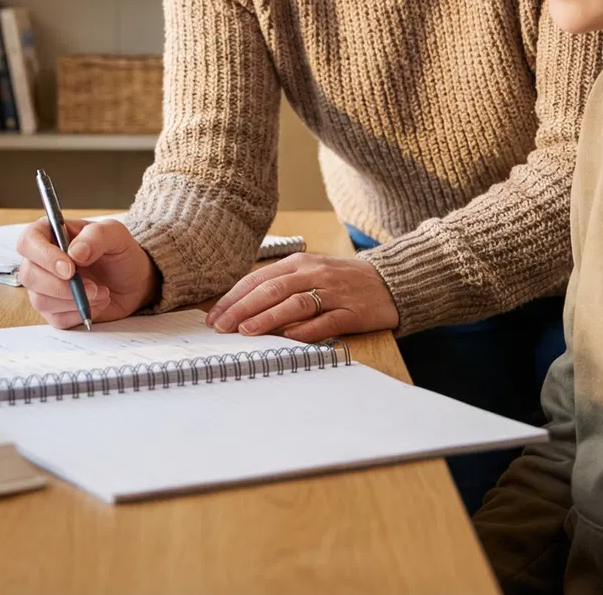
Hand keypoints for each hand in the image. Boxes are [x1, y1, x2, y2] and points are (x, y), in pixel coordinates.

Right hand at [15, 217, 157, 329]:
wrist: (133, 280)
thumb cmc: (119, 252)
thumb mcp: (115, 234)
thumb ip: (96, 236)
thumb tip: (74, 253)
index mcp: (50, 234)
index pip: (28, 241)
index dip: (44, 256)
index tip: (70, 268)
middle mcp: (41, 261)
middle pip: (30, 275)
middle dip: (62, 285)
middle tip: (92, 286)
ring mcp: (44, 288)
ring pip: (41, 300)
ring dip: (75, 300)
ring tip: (101, 292)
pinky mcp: (54, 310)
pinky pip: (57, 319)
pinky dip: (80, 313)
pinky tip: (97, 302)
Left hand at [207, 252, 397, 342]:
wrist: (389, 281)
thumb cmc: (342, 280)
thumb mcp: (309, 273)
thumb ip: (280, 285)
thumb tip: (241, 305)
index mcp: (300, 263)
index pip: (258, 279)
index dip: (234, 297)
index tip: (214, 316)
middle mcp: (314, 274)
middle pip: (271, 290)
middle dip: (242, 309)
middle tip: (221, 327)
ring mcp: (334, 293)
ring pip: (295, 304)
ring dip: (268, 318)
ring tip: (246, 331)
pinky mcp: (352, 312)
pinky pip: (325, 321)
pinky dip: (306, 330)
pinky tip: (288, 338)